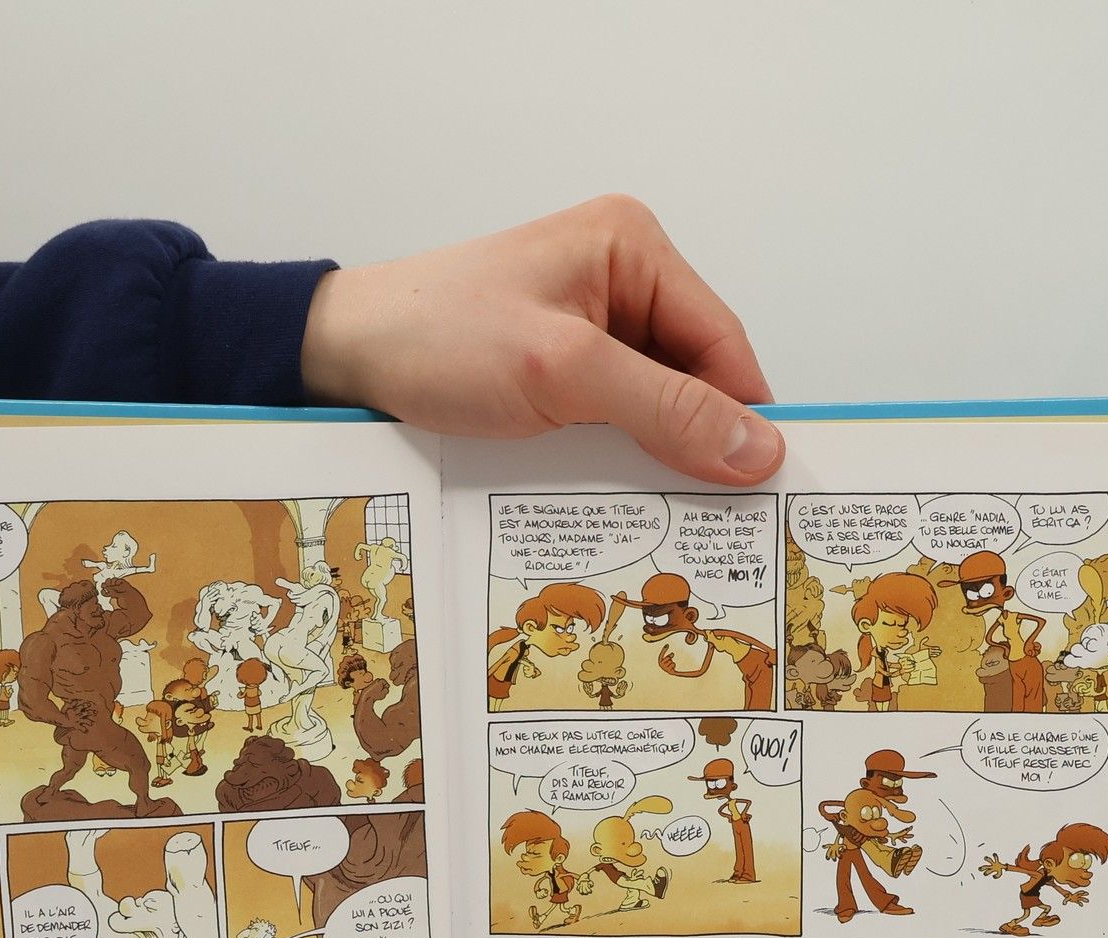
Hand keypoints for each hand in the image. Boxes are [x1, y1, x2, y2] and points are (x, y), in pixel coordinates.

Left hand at [301, 196, 780, 483]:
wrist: (341, 357)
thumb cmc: (435, 339)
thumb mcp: (561, 373)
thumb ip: (663, 408)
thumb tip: (756, 447)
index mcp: (632, 249)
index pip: (722, 342)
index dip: (746, 416)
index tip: (766, 487)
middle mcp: (619, 281)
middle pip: (694, 378)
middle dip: (699, 443)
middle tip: (717, 519)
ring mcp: (587, 329)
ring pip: (654, 409)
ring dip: (655, 459)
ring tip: (667, 519)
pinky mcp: (558, 374)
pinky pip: (612, 423)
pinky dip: (617, 462)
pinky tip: (615, 501)